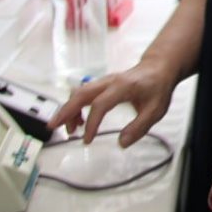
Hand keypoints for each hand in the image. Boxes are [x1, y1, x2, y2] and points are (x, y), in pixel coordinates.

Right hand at [49, 60, 178, 147]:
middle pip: (81, 94)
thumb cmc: (157, 88)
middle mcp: (109, 82)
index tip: (87, 139)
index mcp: (123, 86)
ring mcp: (103, 81)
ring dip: (69, 110)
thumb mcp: (155, 110)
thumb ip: (139, 127)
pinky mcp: (101, 85)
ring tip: (70, 130)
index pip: (101, 104)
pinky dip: (76, 106)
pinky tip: (79, 122)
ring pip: (79, 93)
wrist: (158, 68)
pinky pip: (83, 93)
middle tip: (53, 127)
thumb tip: (121, 143)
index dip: (92, 122)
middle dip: (65, 111)